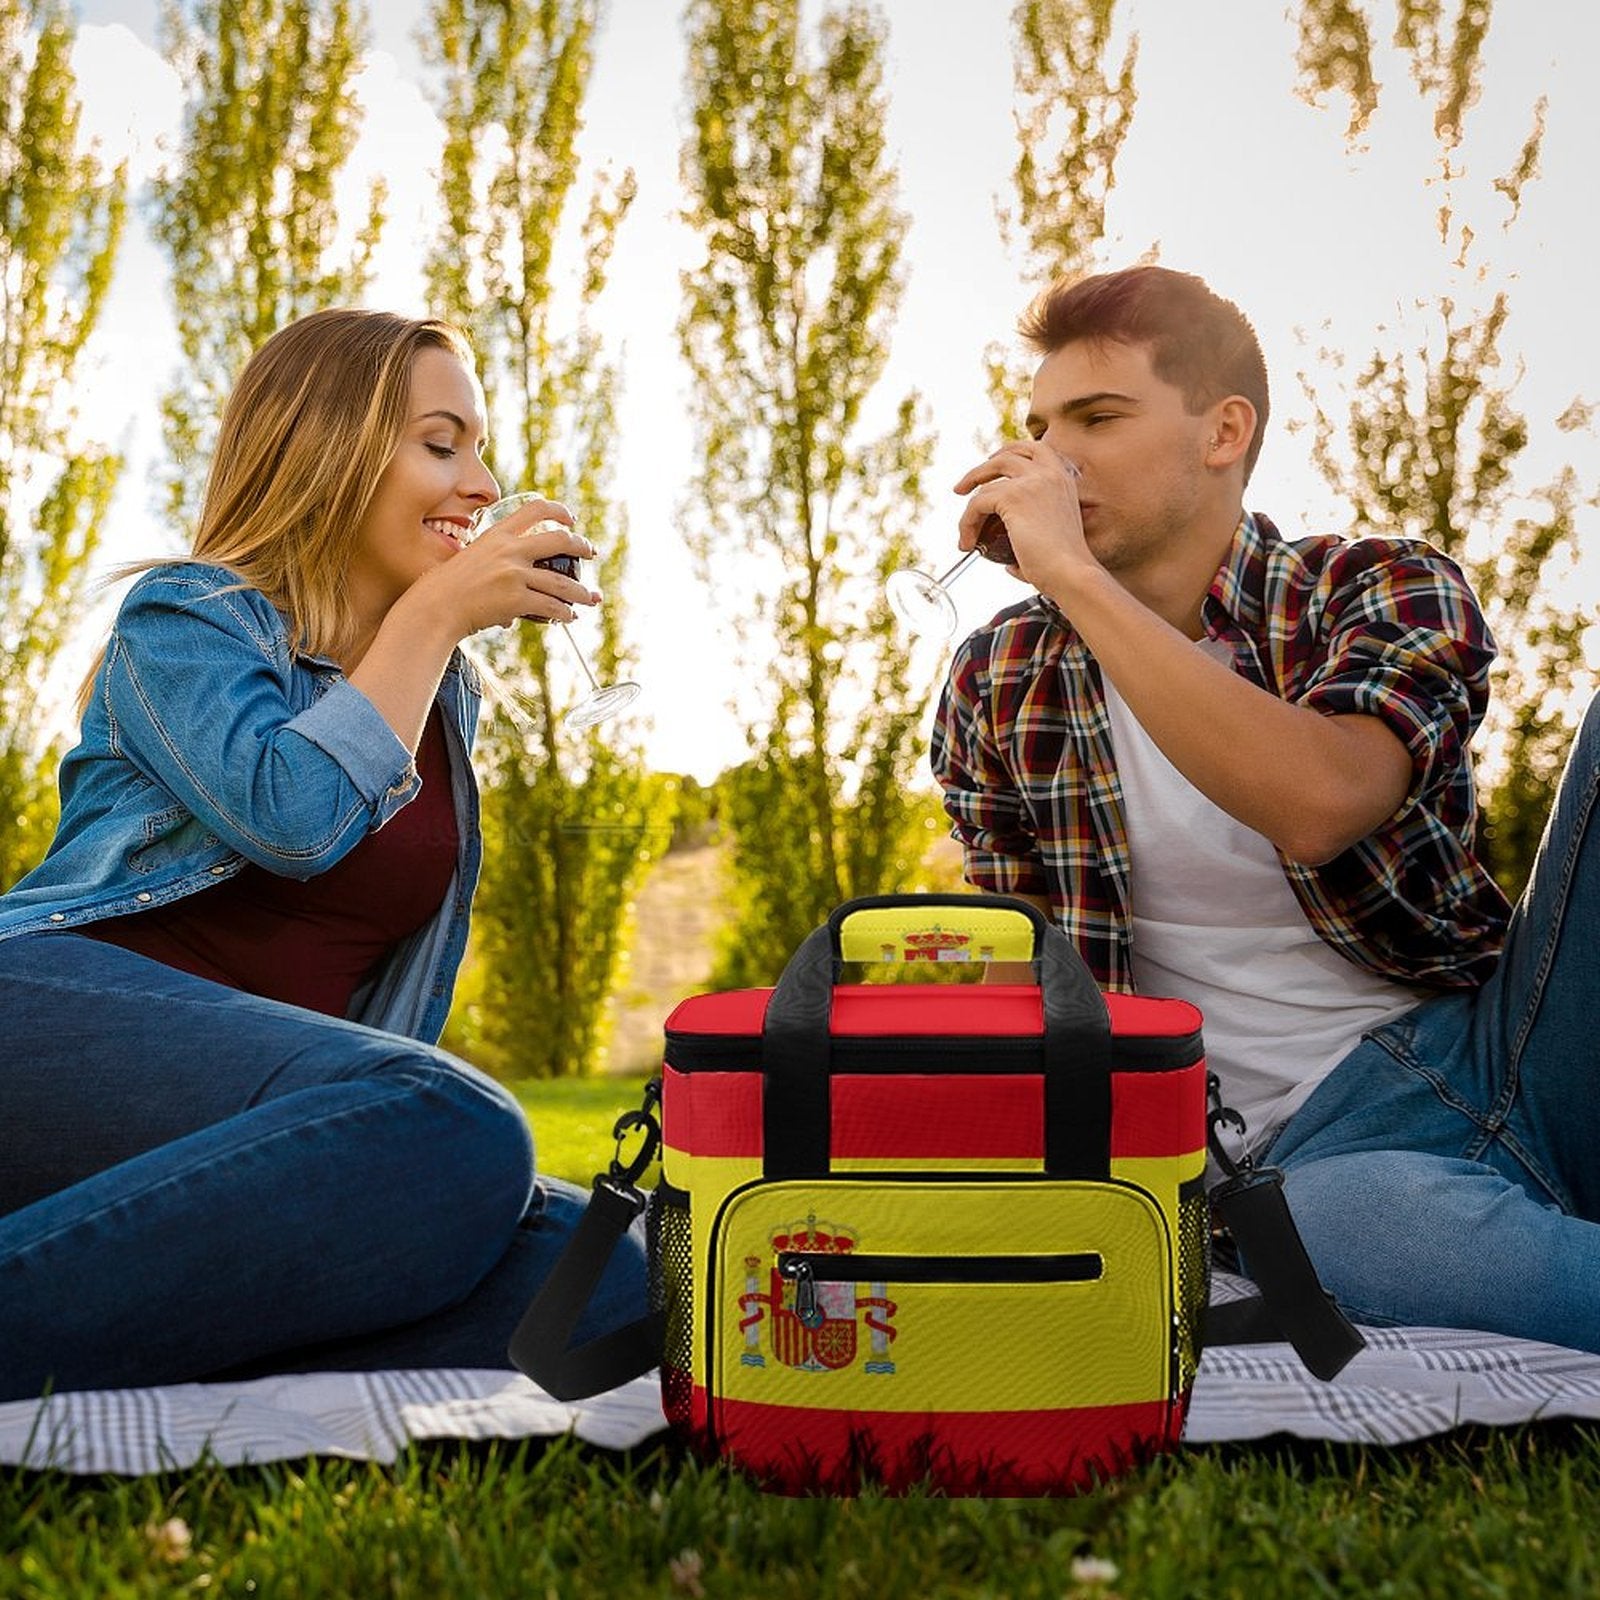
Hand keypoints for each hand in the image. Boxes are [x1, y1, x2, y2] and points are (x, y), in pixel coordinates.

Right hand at [421, 498, 601, 638]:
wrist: (434, 608)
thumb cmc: (445, 588)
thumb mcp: (469, 560)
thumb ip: (492, 564)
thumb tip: (511, 589)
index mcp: (497, 535)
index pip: (534, 510)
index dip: (558, 511)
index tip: (570, 520)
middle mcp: (509, 550)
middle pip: (560, 540)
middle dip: (581, 546)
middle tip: (591, 552)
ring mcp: (514, 574)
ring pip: (562, 582)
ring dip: (581, 592)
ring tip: (590, 598)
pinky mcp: (516, 599)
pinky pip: (551, 607)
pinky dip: (564, 614)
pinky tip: (569, 617)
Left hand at [952, 441, 1087, 591]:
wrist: (1071, 574)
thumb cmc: (1064, 568)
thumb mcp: (1052, 540)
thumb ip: (1033, 539)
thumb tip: (1011, 563)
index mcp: (1063, 479)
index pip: (1036, 449)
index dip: (1011, 452)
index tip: (993, 462)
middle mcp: (1050, 474)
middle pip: (1007, 455)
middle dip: (982, 468)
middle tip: (964, 486)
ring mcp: (1031, 482)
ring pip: (986, 481)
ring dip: (969, 505)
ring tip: (964, 530)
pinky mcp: (1012, 497)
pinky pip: (977, 504)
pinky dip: (966, 523)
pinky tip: (968, 542)